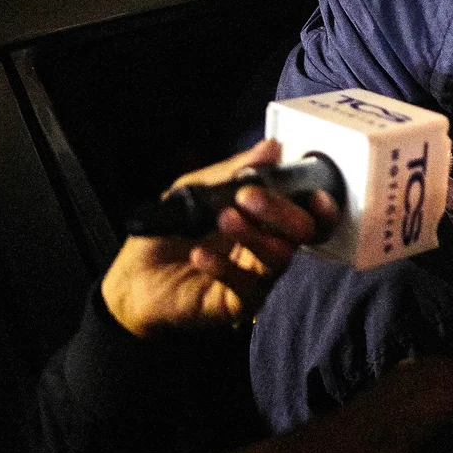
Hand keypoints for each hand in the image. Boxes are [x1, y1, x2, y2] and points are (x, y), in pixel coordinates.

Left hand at [102, 140, 338, 336]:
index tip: (314, 194)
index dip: (318, 206)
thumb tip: (270, 148)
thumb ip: (233, 171)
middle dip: (280, 210)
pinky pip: (244, 286)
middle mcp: (268, 250)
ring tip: (223, 218)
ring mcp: (256, 279)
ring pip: (278, 258)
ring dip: (253, 234)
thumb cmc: (170, 232)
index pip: (306, 214)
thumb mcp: (197, 190)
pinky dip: (224, 266)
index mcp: (266, 222)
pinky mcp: (237, 304)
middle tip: (247, 196)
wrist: (134, 278)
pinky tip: (200, 254)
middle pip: (300, 233)